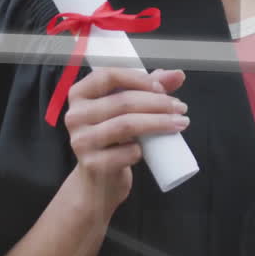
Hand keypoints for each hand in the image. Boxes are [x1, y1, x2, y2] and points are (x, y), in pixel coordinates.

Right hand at [64, 68, 187, 213]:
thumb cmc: (112, 139)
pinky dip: (142, 150)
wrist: (98, 180)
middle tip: (180, 107)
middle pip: (122, 101)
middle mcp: (74, 115)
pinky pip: (125, 152)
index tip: (162, 88)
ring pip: (126, 125)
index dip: (138, 78)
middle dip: (157, 102)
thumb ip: (148, 88)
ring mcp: (81, 141)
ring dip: (158, 122)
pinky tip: (151, 150)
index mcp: (80, 94)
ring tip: (179, 123)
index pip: (108, 75)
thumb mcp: (125, 110)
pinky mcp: (92, 164)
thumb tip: (177, 75)